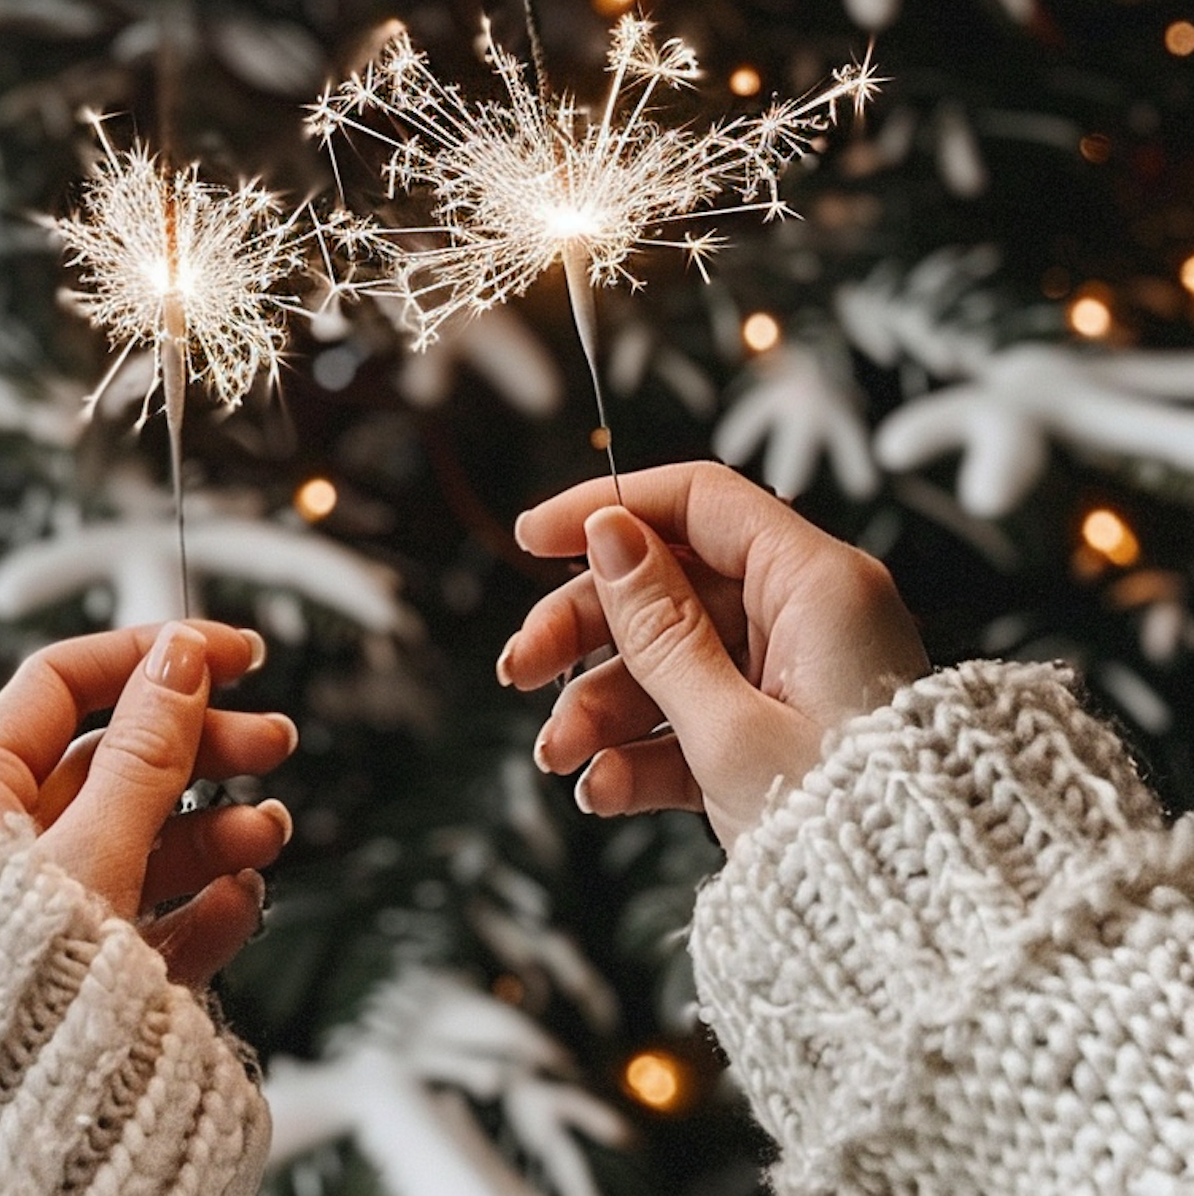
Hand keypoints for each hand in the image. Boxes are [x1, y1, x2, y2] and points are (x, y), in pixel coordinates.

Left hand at [0, 620, 296, 984]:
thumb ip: (146, 752)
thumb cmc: (1, 996)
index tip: (230, 653)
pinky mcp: (81, 981)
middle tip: (274, 740)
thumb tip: (179, 658)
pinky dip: (203, 908)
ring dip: (218, 828)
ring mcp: (45, 918)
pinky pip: (151, 925)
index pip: (65, 685)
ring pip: (145, 843)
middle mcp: (4, 851)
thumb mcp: (90, 851)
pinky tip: (238, 902)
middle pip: (120, 761)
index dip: (152, 657)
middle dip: (207, 745)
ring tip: (265, 834)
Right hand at [499, 463, 927, 848]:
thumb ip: (657, 627)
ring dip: (603, 705)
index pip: (699, 501)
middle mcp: (810, 617)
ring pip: (673, 659)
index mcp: (816, 585)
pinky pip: (698, 721)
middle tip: (520, 668)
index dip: (609, 508)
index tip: (535, 537)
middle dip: (586, 630)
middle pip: (671, 585)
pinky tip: (605, 789)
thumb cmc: (852, 833)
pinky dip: (646, 751)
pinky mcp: (784, 737)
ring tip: (558, 757)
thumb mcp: (729, 726)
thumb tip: (609, 534)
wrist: (920, 941)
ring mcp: (796, 679)